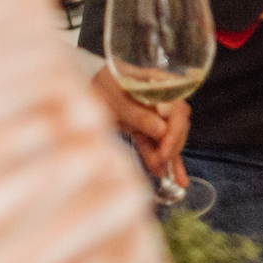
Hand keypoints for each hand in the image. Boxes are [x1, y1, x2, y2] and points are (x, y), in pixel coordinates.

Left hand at [90, 67, 189, 186]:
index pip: (177, 110)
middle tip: (163, 164)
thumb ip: (138, 113)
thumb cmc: (102, 83)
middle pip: (177, 125)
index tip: (164, 151)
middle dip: (172, 147)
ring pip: (167, 137)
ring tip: (171, 179)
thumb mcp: (117, 97)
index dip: (174, 132)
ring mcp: (153, 114)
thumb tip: (162, 131)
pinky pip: (154, 143)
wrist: (84, 87)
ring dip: (168, 157)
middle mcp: (163, 99)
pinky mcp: (144, 126)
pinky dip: (158, 158)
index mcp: (161, 84)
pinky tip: (166, 174)